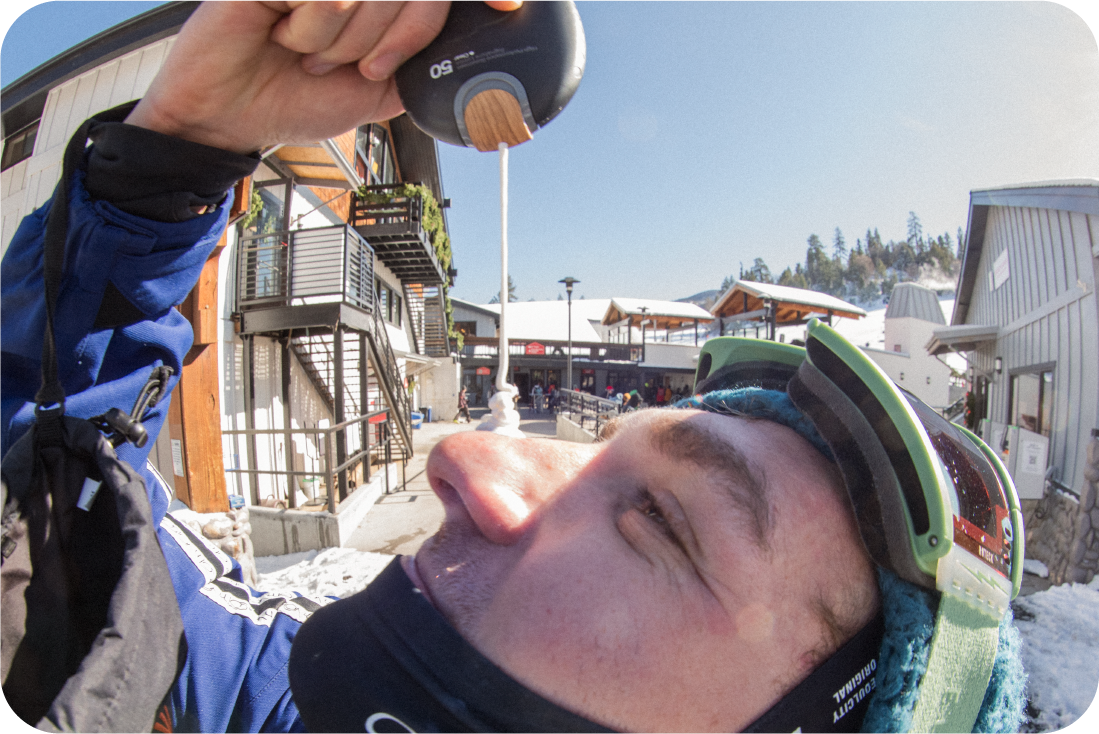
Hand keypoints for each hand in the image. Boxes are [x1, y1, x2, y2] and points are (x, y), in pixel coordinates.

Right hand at [125, 0, 521, 152]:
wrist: (230, 119)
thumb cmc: (295, 97)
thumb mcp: (378, 92)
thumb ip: (419, 66)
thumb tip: (469, 55)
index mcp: (379, 0)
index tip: (507, 5)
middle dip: (397, 37)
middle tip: (363, 66)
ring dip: (347, 42)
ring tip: (313, 54)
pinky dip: (313, 29)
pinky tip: (286, 35)